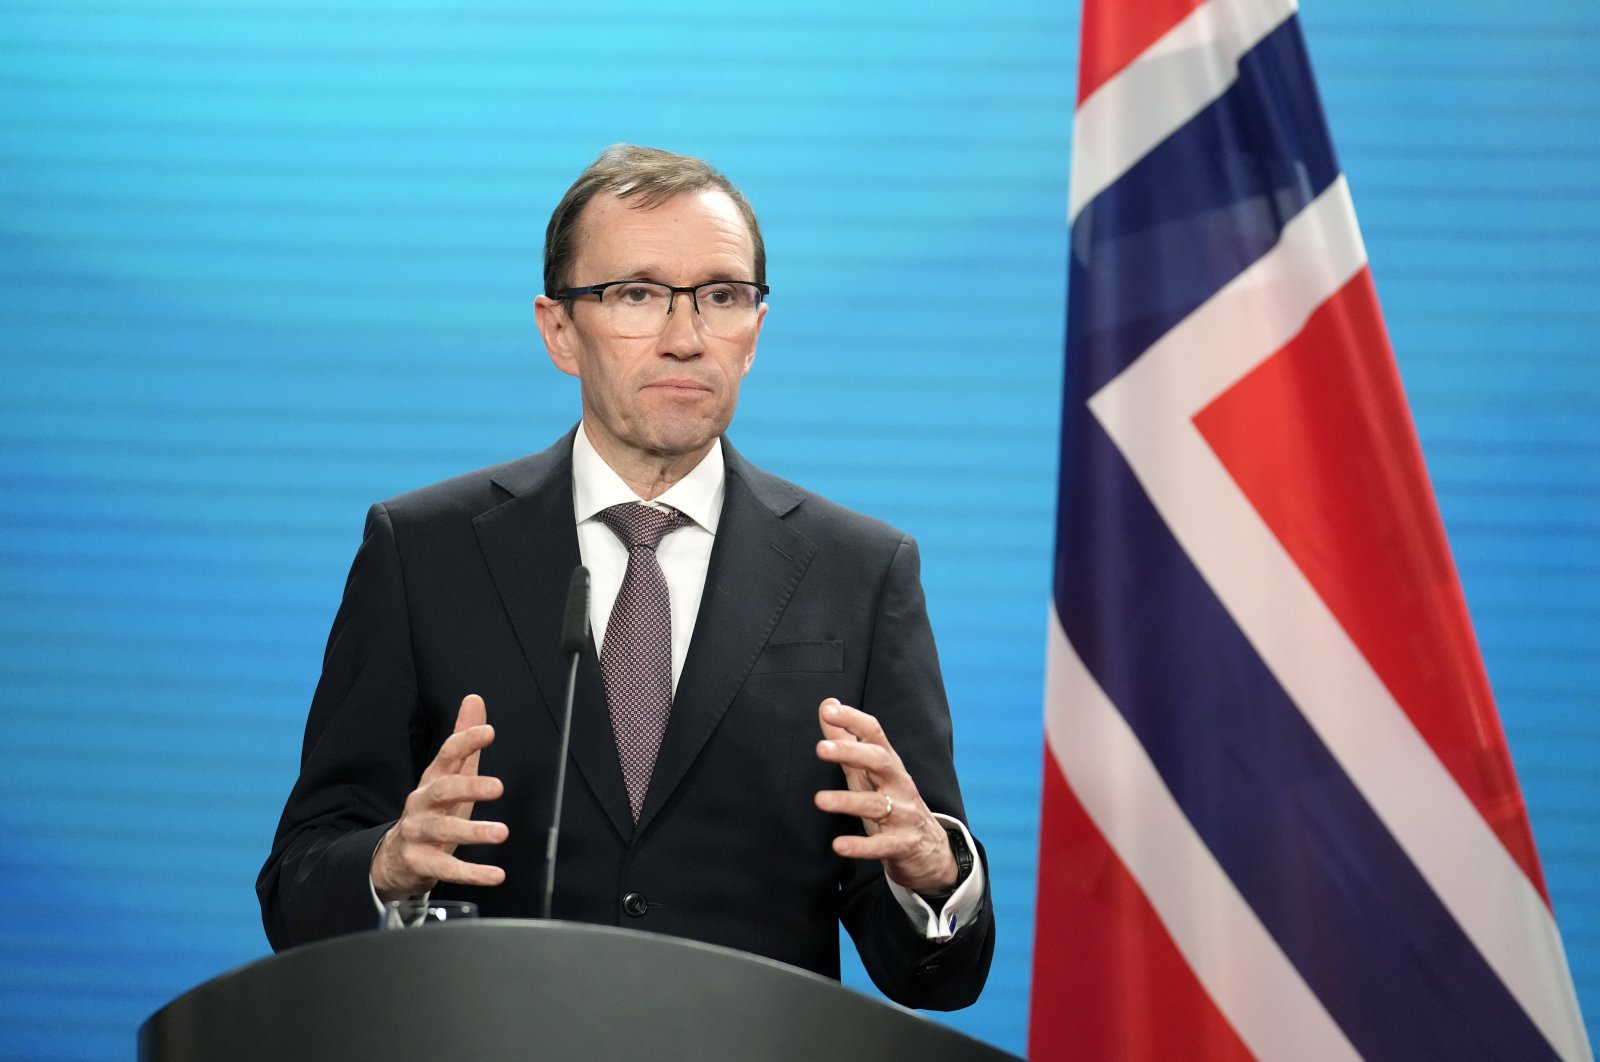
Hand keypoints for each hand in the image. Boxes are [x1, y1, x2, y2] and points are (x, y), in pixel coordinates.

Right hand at [371, 694, 507, 900]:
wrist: (395, 857)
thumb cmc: (433, 812)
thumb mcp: (449, 776)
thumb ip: (463, 743)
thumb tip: (475, 700)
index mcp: (432, 780)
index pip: (446, 755)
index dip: (465, 742)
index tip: (488, 731)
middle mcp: (422, 804)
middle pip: (442, 791)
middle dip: (469, 787)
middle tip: (498, 787)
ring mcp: (418, 833)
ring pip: (443, 830)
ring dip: (473, 832)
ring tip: (501, 833)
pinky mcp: (420, 863)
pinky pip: (446, 869)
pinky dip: (471, 873)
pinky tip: (495, 875)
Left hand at [813, 698, 957, 895]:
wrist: (930, 850)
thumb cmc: (892, 802)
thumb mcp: (868, 773)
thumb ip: (847, 742)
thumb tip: (827, 706)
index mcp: (889, 764)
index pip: (875, 734)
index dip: (853, 720)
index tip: (829, 710)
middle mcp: (899, 785)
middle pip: (879, 762)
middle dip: (851, 753)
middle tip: (820, 748)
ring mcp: (902, 815)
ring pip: (876, 804)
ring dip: (847, 801)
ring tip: (819, 800)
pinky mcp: (901, 844)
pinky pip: (880, 845)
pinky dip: (860, 846)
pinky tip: (838, 845)